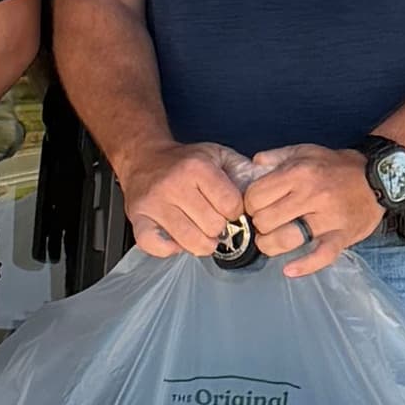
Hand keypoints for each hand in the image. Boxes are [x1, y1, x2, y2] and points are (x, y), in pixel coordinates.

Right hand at [115, 137, 257, 258]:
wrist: (144, 157)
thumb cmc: (184, 161)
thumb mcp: (217, 155)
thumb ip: (242, 170)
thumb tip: (266, 188)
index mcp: (197, 167)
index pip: (231, 205)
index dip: (235, 212)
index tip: (228, 209)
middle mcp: (174, 184)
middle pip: (213, 226)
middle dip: (218, 228)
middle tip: (211, 219)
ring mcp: (154, 203)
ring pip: (190, 241)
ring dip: (200, 242)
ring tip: (199, 231)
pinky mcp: (138, 218)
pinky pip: (156, 246)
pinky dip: (170, 249)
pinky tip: (177, 240)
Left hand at [236, 142, 385, 275]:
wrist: (379, 176)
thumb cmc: (337, 166)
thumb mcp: (305, 151)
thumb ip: (276, 157)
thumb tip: (251, 165)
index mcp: (298, 173)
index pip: (256, 196)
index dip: (250, 204)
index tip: (256, 207)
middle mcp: (311, 195)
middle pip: (266, 220)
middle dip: (259, 224)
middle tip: (266, 223)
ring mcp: (328, 218)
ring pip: (286, 239)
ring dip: (271, 245)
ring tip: (271, 242)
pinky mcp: (342, 236)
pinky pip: (321, 256)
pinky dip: (304, 266)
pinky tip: (289, 270)